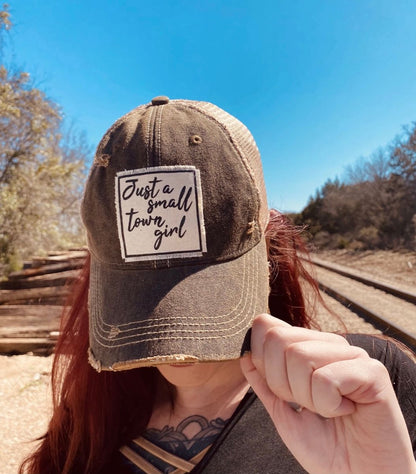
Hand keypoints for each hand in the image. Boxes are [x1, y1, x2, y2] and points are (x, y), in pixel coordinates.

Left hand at [240, 313, 415, 473]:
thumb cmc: (326, 448)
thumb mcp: (283, 412)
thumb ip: (264, 382)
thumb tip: (245, 353)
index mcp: (310, 347)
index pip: (267, 327)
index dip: (261, 361)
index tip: (282, 392)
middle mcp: (330, 344)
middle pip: (280, 339)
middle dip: (281, 383)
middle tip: (307, 406)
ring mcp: (352, 354)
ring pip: (300, 356)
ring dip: (306, 397)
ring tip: (328, 410)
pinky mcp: (372, 371)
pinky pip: (326, 379)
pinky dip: (328, 405)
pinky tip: (346, 411)